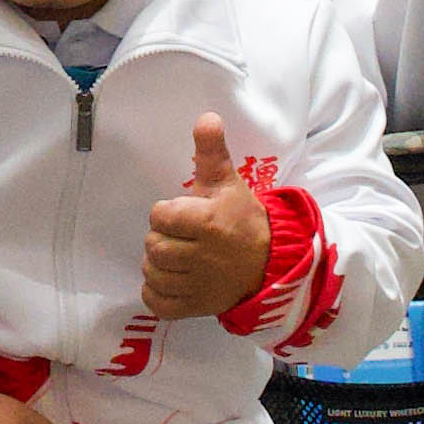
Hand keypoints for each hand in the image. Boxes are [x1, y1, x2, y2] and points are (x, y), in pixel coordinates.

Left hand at [139, 114, 270, 320]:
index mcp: (208, 222)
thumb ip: (211, 151)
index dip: (166, 213)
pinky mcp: (196, 307)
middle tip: (179, 236)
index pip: (159, 216)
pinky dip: (157, 293)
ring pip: (153, 274)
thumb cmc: (243, 219)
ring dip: (158, 265)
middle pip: (153, 247)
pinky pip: (158, 303)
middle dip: (162, 239)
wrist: (271, 262)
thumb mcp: (228, 182)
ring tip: (176, 257)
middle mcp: (202, 256)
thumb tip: (206, 116)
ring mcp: (198, 286)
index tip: (182, 214)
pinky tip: (171, 280)